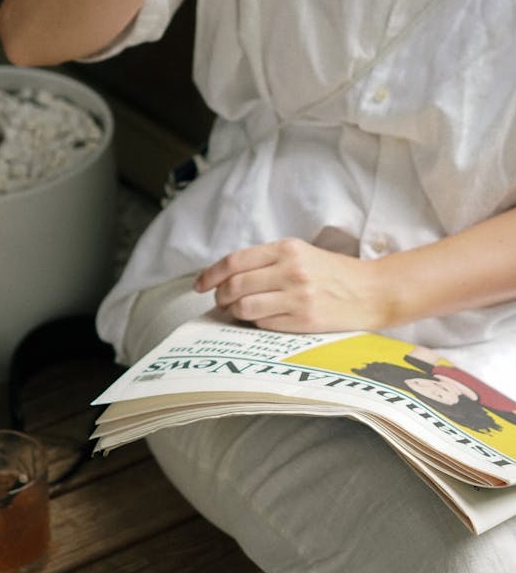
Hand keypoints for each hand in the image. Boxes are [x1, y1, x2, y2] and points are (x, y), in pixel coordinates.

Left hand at [193, 239, 386, 333]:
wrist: (373, 291)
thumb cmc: (334, 273)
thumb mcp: (302, 253)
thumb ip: (268, 261)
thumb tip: (228, 277)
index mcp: (287, 249)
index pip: (235, 261)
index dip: (210, 274)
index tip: (200, 284)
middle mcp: (291, 270)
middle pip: (235, 285)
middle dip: (220, 296)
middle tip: (221, 301)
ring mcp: (297, 297)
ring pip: (245, 307)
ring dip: (234, 312)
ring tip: (237, 312)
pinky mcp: (305, 320)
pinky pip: (264, 324)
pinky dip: (256, 323)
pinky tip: (261, 320)